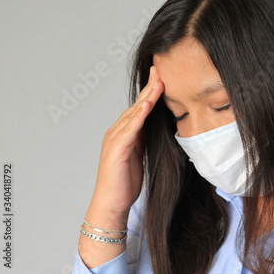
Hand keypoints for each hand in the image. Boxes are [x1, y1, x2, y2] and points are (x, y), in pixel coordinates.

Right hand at [88, 65, 163, 221]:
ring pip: (133, 114)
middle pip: (136, 105)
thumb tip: (155, 127)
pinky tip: (146, 106)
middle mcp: (117, 132)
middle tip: (159, 69)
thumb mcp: (138, 155)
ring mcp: (115, 140)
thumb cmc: (124, 181)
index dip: (150, 92)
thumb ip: (143, 139)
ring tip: (158, 82)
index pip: (140, 108)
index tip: (161, 76)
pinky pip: (128, 130)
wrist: (111, 204)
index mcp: (124, 133)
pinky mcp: (115, 151)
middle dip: (149, 87)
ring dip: (146, 97)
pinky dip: (137, 117)